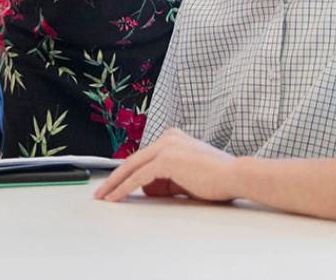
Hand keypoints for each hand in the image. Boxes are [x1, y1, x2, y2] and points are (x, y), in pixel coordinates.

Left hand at [93, 128, 240, 202]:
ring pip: (131, 167)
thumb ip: (164, 179)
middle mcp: (167, 138)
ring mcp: (166, 146)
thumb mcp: (184, 178)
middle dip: (114, 178)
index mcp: (172, 138)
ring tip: (104, 198)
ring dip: (116, 184)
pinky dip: (124, 188)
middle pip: (132, 160)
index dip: (125, 173)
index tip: (113, 185)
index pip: (142, 157)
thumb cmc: (216, 179)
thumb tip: (147, 188)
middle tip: (100, 193)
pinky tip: (115, 198)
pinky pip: (138, 177)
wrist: (235, 176)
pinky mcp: (165, 158)